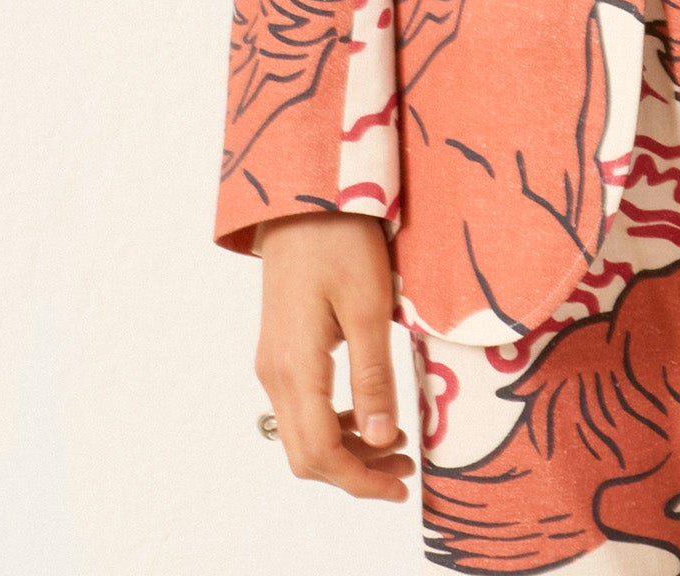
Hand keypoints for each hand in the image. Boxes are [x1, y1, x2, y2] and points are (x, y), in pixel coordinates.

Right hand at [252, 210, 414, 502]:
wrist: (302, 196)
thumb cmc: (340, 241)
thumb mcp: (368, 306)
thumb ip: (374, 375)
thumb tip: (383, 439)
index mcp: (295, 367)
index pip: (321, 453)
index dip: (362, 480)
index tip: (404, 484)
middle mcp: (275, 374)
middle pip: (306, 454)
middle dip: (355, 473)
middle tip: (406, 470)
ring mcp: (273, 362)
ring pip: (301, 434)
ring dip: (346, 450)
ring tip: (396, 443)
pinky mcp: (280, 349)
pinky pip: (301, 407)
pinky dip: (333, 424)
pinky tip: (367, 412)